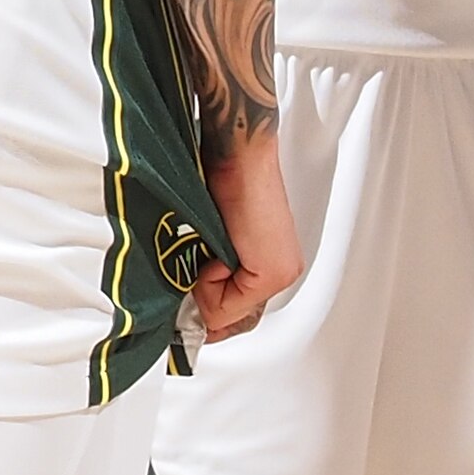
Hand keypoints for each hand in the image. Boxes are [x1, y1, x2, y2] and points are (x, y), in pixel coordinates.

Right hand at [191, 138, 304, 344]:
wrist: (237, 154)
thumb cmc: (223, 180)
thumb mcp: (213, 238)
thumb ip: (210, 278)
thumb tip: (193, 320)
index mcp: (271, 264)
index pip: (233, 314)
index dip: (205, 305)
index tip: (191, 288)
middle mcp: (282, 273)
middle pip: (227, 318)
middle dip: (204, 297)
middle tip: (201, 260)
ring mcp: (280, 275)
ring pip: (223, 315)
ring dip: (203, 286)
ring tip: (209, 246)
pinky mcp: (271, 274)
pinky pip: (224, 306)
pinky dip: (208, 280)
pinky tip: (217, 245)